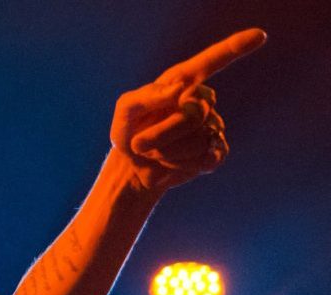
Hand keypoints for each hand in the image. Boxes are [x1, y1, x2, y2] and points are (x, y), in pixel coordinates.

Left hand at [110, 28, 266, 190]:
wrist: (134, 167)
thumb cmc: (129, 132)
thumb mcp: (127, 111)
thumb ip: (147, 96)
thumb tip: (180, 89)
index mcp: (182, 82)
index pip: (210, 62)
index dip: (234, 48)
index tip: (259, 35)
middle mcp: (201, 101)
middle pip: (192, 116)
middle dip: (160, 135)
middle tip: (141, 143)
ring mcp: (213, 126)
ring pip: (196, 141)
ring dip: (166, 153)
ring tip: (156, 152)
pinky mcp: (216, 152)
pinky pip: (205, 159)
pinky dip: (180, 165)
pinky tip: (172, 162)